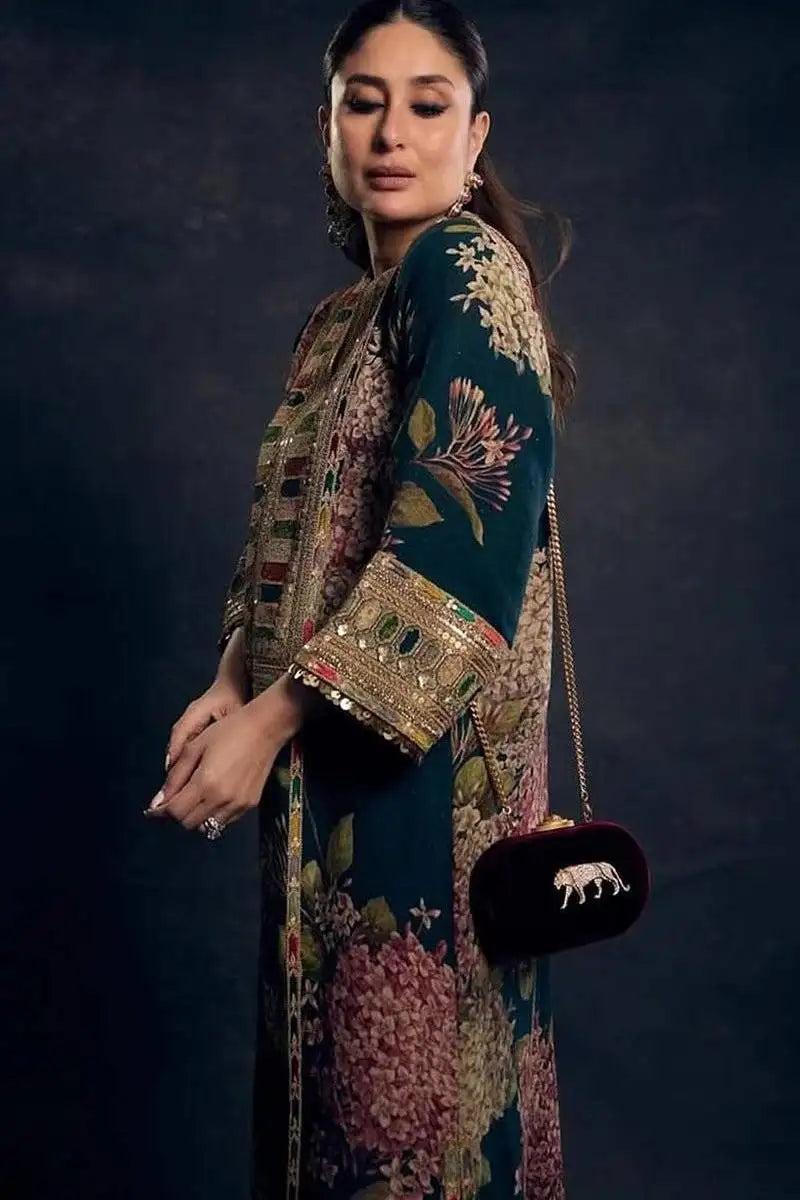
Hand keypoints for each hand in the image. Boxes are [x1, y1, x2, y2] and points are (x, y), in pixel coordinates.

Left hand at [145, 674, 309, 832]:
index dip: (160, 812)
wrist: (265, 728)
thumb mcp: (195, 747)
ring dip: (195, 816)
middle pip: (188, 823)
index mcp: (206, 783)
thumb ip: (175, 776)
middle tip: (174, 800)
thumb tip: (158, 801)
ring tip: (194, 798)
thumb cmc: (228, 731)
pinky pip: (224, 821)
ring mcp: (238, 805)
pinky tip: (213, 797)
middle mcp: (222, 799)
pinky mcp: (249, 805)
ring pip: (207, 826)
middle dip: (177, 814)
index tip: (153, 809)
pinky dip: (213, 815)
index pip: (175, 812)